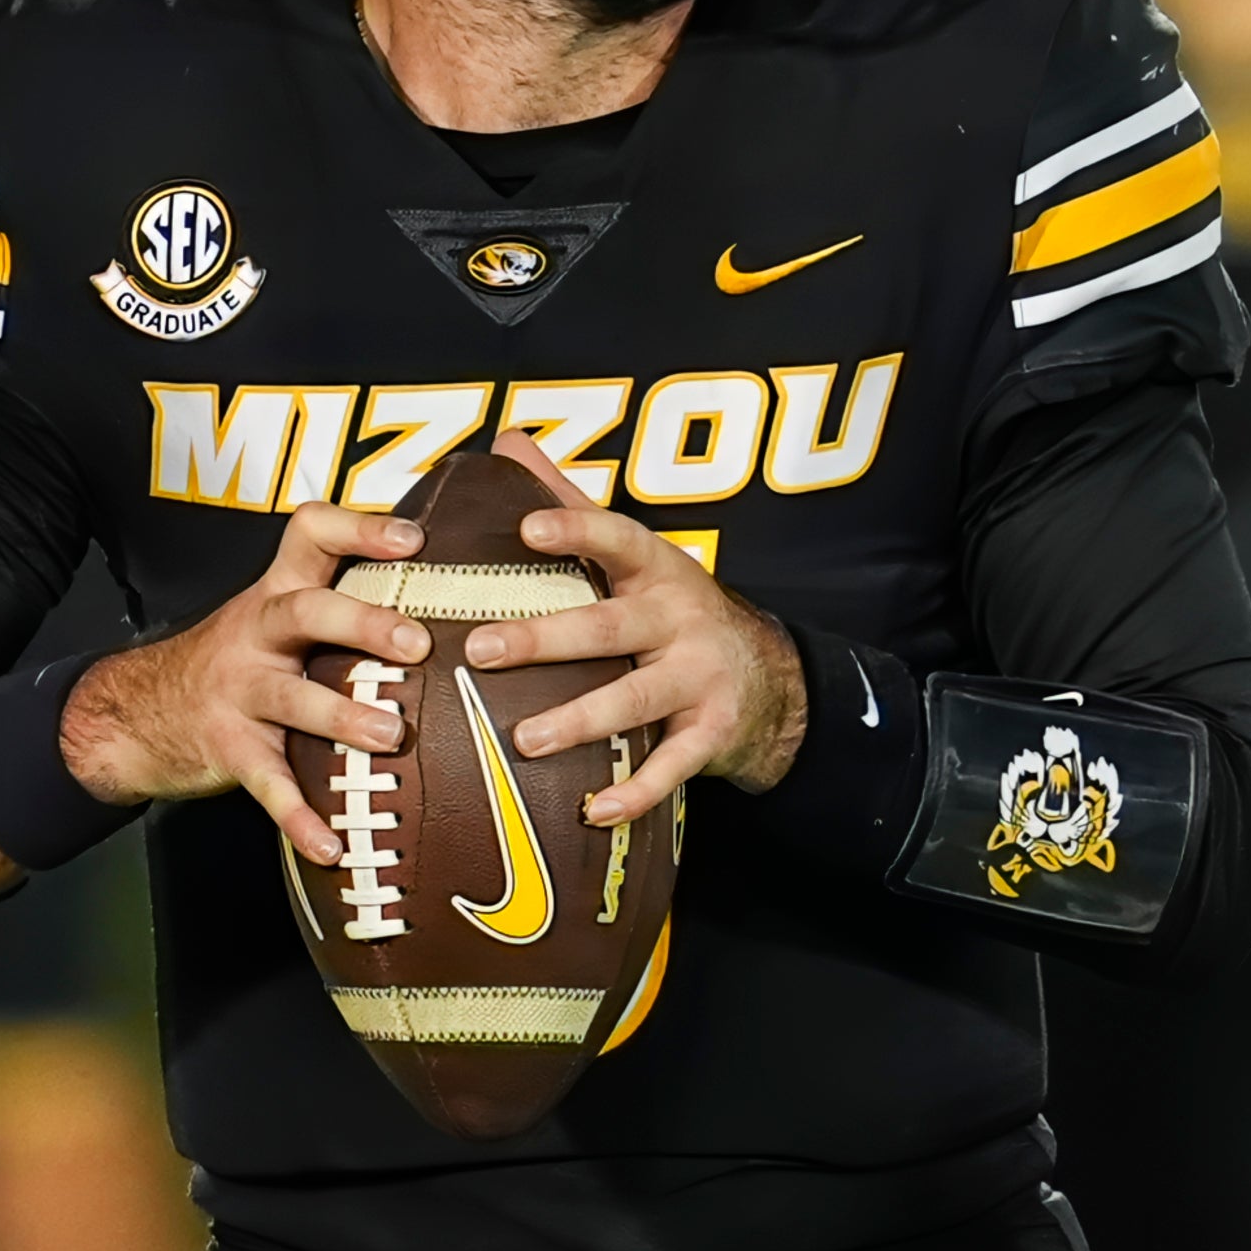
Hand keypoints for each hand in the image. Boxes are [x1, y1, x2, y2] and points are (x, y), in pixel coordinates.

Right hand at [55, 502, 434, 864]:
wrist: (133, 713)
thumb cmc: (234, 662)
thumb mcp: (272, 619)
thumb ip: (336, 604)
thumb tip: (438, 603)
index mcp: (277, 594)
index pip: (310, 535)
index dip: (359, 529)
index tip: (414, 539)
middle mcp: (257, 634)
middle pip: (306, 612)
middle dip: (363, 623)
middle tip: (416, 643)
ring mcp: (239, 692)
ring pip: (291, 698)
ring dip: (342, 716)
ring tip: (391, 736)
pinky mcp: (229, 749)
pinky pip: (268, 785)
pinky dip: (299, 818)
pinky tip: (331, 845)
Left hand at [466, 427, 806, 824]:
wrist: (768, 678)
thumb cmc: (673, 610)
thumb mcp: (636, 553)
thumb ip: (570, 500)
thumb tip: (508, 440)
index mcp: (656, 570)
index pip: (617, 540)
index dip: (575, 532)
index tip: (526, 528)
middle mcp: (680, 619)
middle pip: (609, 627)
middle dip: (546, 639)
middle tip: (482, 650)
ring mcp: (699, 678)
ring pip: (635, 699)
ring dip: (581, 720)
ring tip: (526, 739)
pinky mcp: (711, 733)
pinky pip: (671, 767)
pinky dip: (635, 792)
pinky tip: (594, 810)